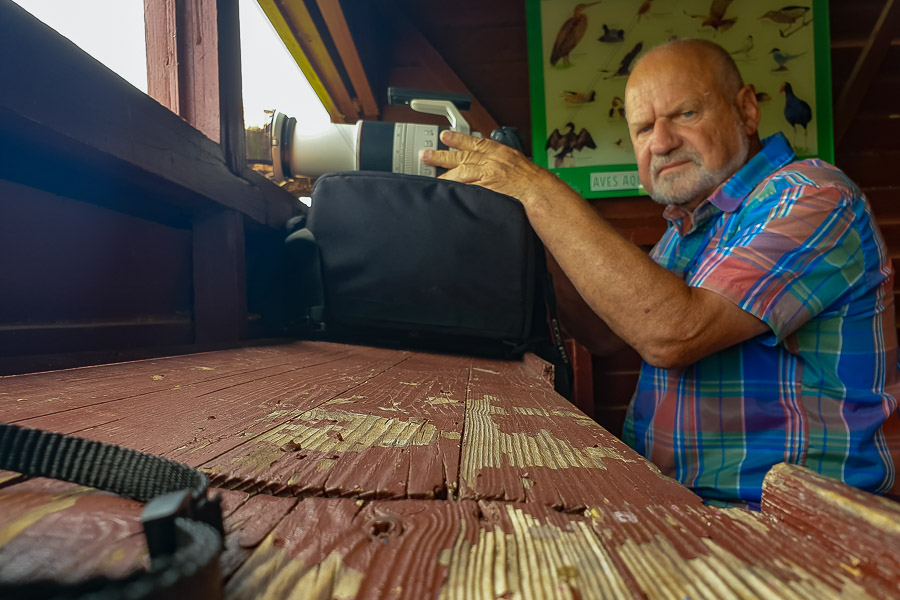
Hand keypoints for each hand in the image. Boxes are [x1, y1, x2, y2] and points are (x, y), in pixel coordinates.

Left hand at [420, 130, 565, 209]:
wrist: (539, 192)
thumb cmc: (531, 179)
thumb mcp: (515, 161)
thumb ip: (499, 159)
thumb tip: (487, 159)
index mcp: (498, 152)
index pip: (474, 142)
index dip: (457, 138)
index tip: (444, 135)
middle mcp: (491, 161)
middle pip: (462, 156)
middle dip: (441, 155)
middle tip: (425, 155)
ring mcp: (488, 175)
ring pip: (461, 172)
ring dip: (445, 175)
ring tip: (432, 178)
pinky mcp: (487, 190)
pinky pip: (468, 189)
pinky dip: (457, 190)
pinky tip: (446, 191)